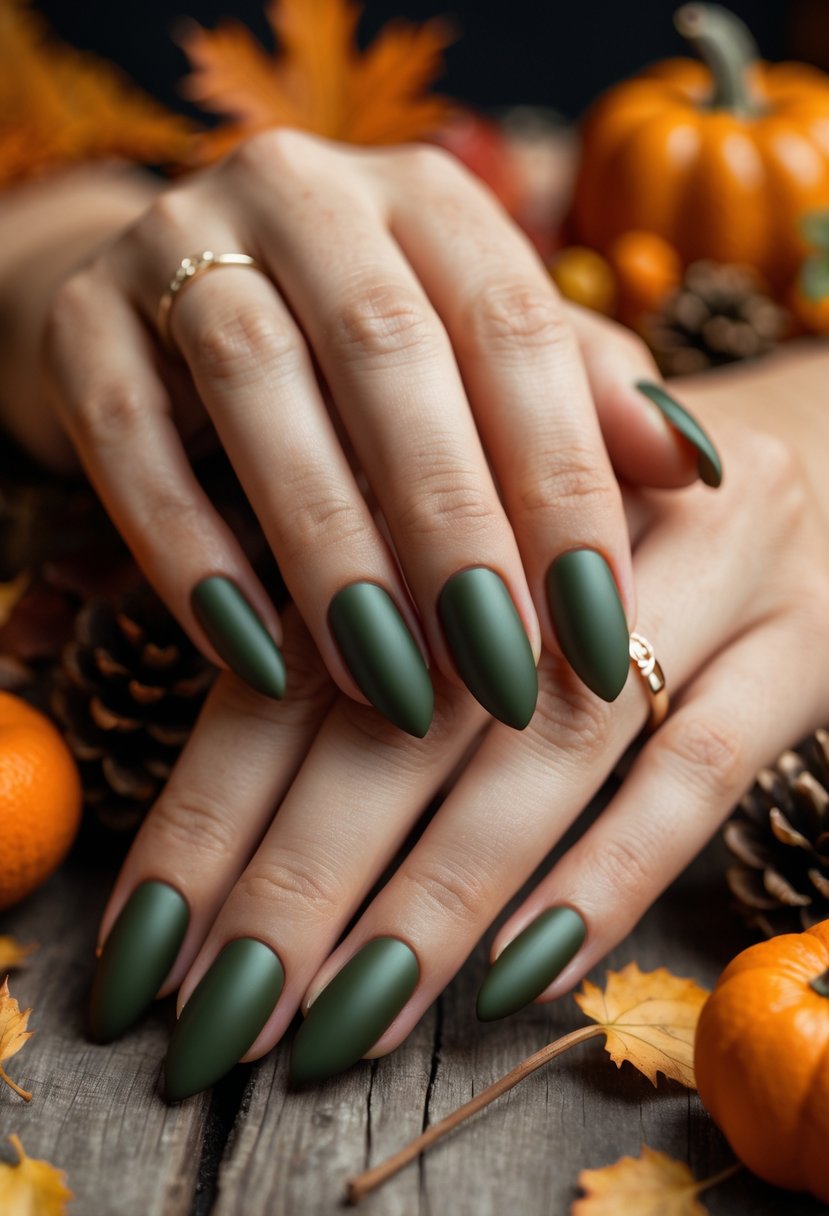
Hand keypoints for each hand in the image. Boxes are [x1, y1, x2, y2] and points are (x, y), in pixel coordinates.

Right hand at [34, 131, 717, 736]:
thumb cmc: (363, 358)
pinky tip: (254, 660)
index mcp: (425, 198)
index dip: (562, 481)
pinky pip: (127, 438)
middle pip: (388, 350)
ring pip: (256, 385)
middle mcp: (304, 194)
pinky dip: (190, 555)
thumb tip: (690, 468)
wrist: (173, 301)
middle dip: (451, 527)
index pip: (514, 326)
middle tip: (497, 677)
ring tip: (388, 688)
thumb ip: (582, 401)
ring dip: (330, 552)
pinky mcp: (79, 321)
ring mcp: (174, 242)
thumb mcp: (480, 363)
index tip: (597, 627)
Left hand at [87, 347, 828, 1093]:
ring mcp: (704, 575)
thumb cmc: (583, 489)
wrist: (803, 448)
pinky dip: (604, 876)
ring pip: (551, 751)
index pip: (309, 646)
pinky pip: (699, 775)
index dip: (222, 794)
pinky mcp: (798, 648)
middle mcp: (569, 515)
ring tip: (345, 1018)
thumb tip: (103, 610)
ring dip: (441, 896)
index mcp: (453, 460)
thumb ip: (317, 552)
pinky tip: (517, 977)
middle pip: (416, 712)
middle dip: (307, 875)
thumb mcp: (455, 487)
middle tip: (223, 1011)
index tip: (148, 935)